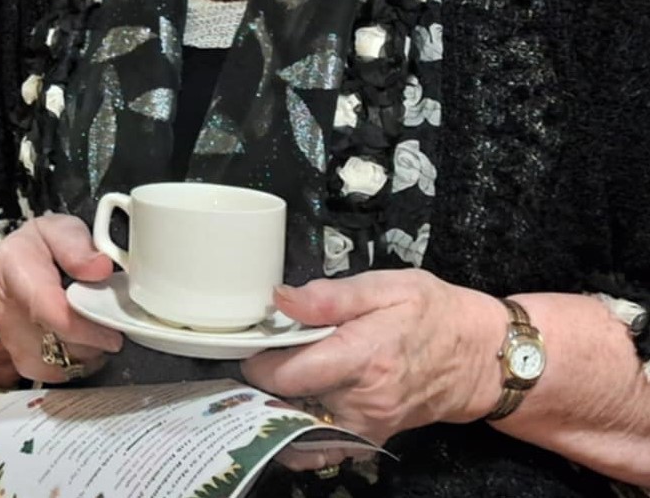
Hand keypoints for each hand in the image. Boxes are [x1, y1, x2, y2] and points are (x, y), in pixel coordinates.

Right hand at [0, 214, 121, 385]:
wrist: (12, 264)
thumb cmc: (39, 247)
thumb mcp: (59, 229)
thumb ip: (78, 246)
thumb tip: (100, 268)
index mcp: (14, 268)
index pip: (48, 310)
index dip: (86, 327)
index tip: (114, 330)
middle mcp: (6, 309)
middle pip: (56, 343)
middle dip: (93, 340)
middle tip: (111, 323)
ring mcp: (9, 338)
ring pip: (57, 365)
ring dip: (86, 354)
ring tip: (96, 330)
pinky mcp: (19, 359)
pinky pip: (55, 375)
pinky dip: (76, 364)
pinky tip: (84, 344)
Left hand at [242, 270, 503, 446]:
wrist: (481, 358)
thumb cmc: (434, 313)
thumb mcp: (387, 287)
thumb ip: (331, 296)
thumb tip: (281, 300)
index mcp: (362, 357)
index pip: (289, 374)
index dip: (258, 361)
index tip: (249, 344)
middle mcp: (363, 399)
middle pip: (289, 400)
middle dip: (263, 381)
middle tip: (256, 357)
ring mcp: (369, 423)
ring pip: (301, 425)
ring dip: (276, 406)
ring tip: (267, 381)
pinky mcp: (373, 435)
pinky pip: (325, 444)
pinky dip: (300, 433)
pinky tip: (288, 411)